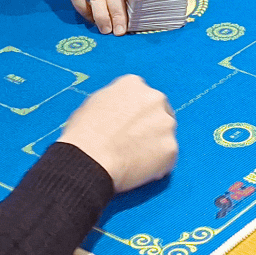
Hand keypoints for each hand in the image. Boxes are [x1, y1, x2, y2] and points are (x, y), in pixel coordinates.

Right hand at [59, 75, 178, 191]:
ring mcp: (166, 124)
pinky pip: (167, 158)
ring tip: (133, 159)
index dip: (136, 113)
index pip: (142, 96)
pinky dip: (157, 165)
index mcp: (133, 84)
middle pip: (159, 112)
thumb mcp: (93, 104)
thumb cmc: (83, 135)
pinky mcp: (171, 148)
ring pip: (165, 135)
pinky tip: (138, 170)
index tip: (130, 125)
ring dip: (154, 145)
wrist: (88, 160)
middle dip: (150, 126)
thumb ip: (115, 102)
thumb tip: (121, 111)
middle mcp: (155, 99)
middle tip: (134, 143)